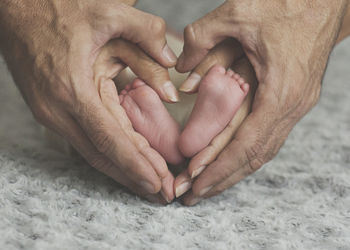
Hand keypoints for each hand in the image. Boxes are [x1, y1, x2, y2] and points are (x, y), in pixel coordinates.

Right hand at [0, 0, 178, 202]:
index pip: (111, 139)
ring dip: (122, 171)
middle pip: (103, 156)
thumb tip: (172, 65)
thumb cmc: (60, 9)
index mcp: (73, 89)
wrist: (17, 10)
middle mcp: (59, 110)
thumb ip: (147, 34)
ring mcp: (52, 115)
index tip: (158, 182)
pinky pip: (85, 141)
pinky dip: (109, 156)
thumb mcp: (108, 12)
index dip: (136, 164)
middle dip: (135, 177)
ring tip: (149, 184)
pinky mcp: (53, 113)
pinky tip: (126, 163)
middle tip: (163, 193)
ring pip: (93, 154)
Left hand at [175, 0, 348, 204]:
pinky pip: (268, 135)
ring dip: (234, 170)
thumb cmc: (286, 1)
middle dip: (221, 178)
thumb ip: (202, 40)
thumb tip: (181, 75)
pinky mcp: (292, 99)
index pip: (245, 143)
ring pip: (263, 150)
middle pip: (254, 156)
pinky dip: (246, 153)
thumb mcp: (237, 14)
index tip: (194, 182)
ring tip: (208, 186)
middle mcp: (292, 105)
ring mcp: (295, 104)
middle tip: (192, 194)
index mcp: (281, 90)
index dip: (217, 166)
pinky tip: (230, 162)